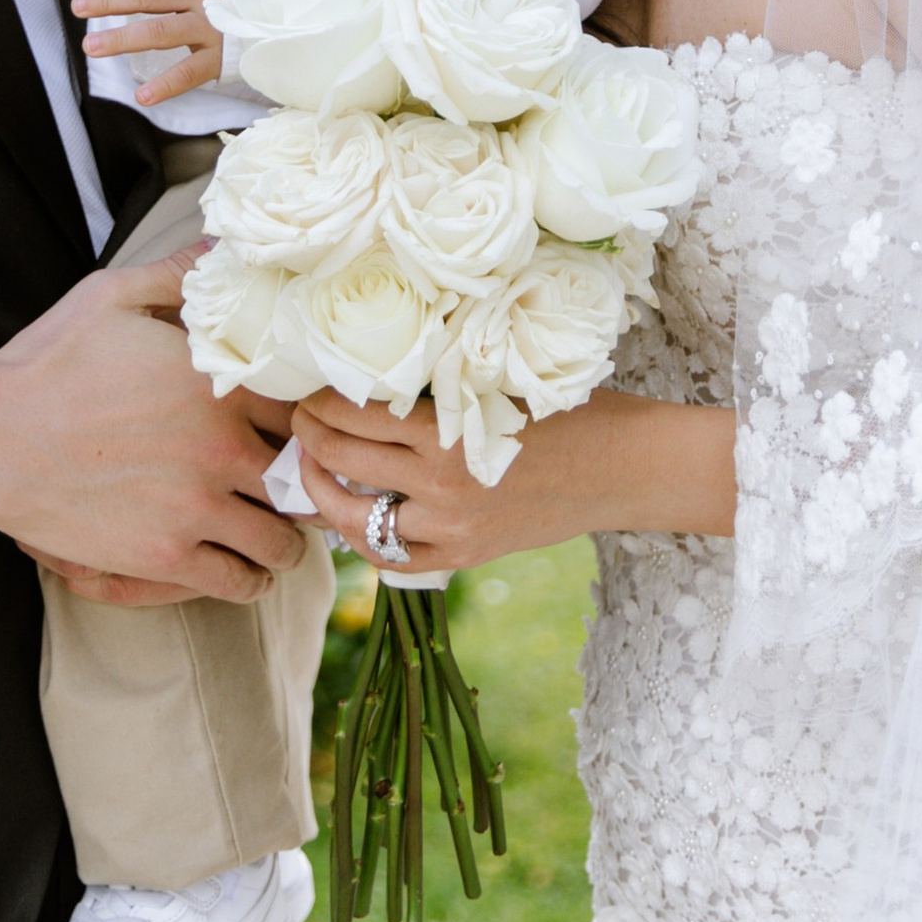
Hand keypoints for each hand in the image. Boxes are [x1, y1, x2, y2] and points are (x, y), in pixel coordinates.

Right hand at [0, 255, 307, 601]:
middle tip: (297, 481)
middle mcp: (219, 449)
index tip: (301, 424)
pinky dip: (250, 576)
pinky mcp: (166, 557)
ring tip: (274, 527)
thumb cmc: (47, 363)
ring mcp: (195, 509)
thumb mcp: (112, 297)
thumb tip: (223, 248)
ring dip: (286, 537)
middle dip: (307, 481)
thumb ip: (179, 275)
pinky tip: (243, 563)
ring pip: (283, 541)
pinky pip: (241, 581)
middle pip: (306, 478)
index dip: (310, 417)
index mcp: (215, 385)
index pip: (305, 407)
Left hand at [73, 0, 226, 106]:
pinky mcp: (220, 56)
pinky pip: (190, 72)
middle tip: (79, 5)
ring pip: (161, 32)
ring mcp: (212, 25)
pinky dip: (166, 85)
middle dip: (110, 0)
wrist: (291, 10)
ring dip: (123, 40)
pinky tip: (141, 95)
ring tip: (91, 45)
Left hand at [291, 383, 738, 569]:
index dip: (319, 399)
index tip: (307, 387)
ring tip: (311, 469)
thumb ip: (442, 379)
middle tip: (297, 420)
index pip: (353, 413)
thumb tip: (376, 362)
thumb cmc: (569, 408)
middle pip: (344, 459)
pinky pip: (392, 559)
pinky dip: (364, 539)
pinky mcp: (465, 555)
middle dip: (309, 437)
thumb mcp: (501, 380)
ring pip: (355, 516)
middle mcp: (440, 486)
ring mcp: (451, 528)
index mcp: (446, 432)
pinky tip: (352, 517)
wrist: (624, 468)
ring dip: (323, 491)